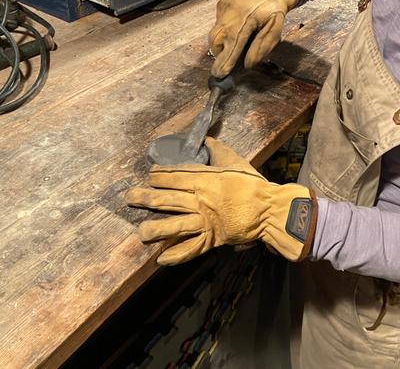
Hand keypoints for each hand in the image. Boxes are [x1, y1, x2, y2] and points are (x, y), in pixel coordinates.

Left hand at [125, 138, 316, 264]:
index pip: (174, 176)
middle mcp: (200, 200)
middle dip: (146, 198)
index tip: (149, 176)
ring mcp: (205, 221)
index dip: (158, 176)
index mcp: (205, 179)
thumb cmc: (252, 183)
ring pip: (175, 225)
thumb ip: (217, 151)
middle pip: (167, 199)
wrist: (270, 209)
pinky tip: (161, 259)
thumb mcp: (234, 160)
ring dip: (155, 229)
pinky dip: (176, 255)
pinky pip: (191, 248)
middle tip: (129, 197)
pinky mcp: (212, 238)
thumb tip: (207, 140)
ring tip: (140, 232)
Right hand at [209, 0, 299, 77]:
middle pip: (216, 39)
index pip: (233, 44)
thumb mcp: (275, 28)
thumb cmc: (274, 8)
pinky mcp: (221, 5)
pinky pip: (218, 23)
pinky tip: (235, 28)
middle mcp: (232, 14)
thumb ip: (262, 47)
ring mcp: (224, 9)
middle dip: (219, 54)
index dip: (225, 60)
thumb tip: (248, 64)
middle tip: (226, 63)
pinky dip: (224, 31)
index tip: (219, 74)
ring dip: (221, 44)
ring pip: (215, 32)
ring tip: (233, 45)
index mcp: (247, 20)